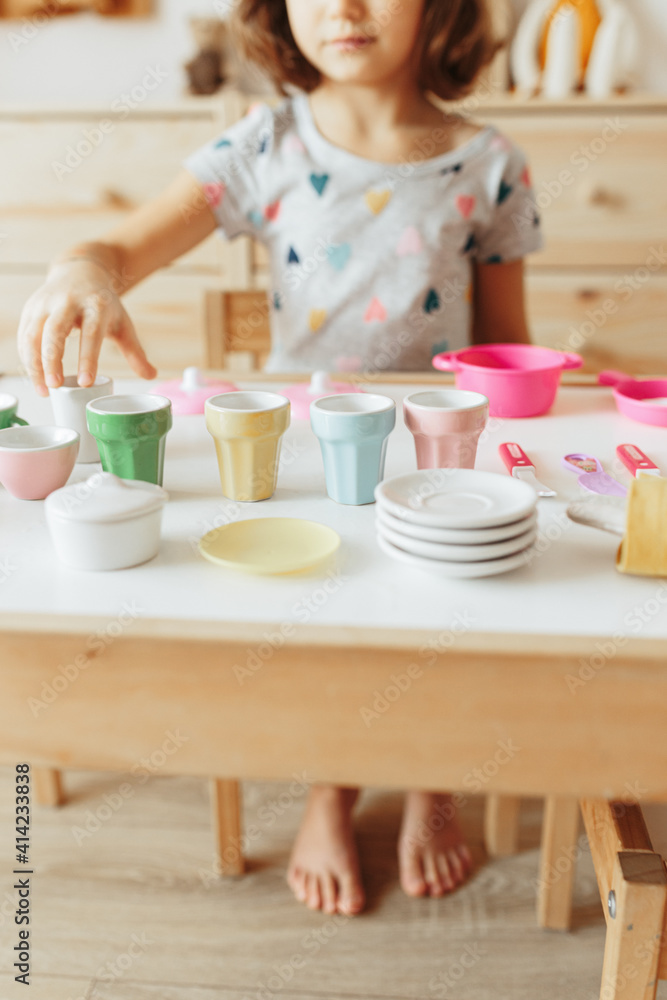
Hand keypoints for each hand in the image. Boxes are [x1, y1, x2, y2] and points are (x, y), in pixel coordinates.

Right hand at [17, 259, 156, 396]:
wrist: (81, 271)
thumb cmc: (103, 304)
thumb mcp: (122, 324)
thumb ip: (135, 351)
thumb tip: (151, 375)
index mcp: (96, 305)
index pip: (91, 333)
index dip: (88, 358)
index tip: (85, 382)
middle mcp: (68, 301)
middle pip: (55, 331)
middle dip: (52, 359)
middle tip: (54, 386)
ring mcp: (46, 303)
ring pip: (33, 334)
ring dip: (34, 363)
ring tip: (43, 390)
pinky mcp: (32, 308)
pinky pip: (25, 335)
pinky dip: (27, 357)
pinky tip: (35, 376)